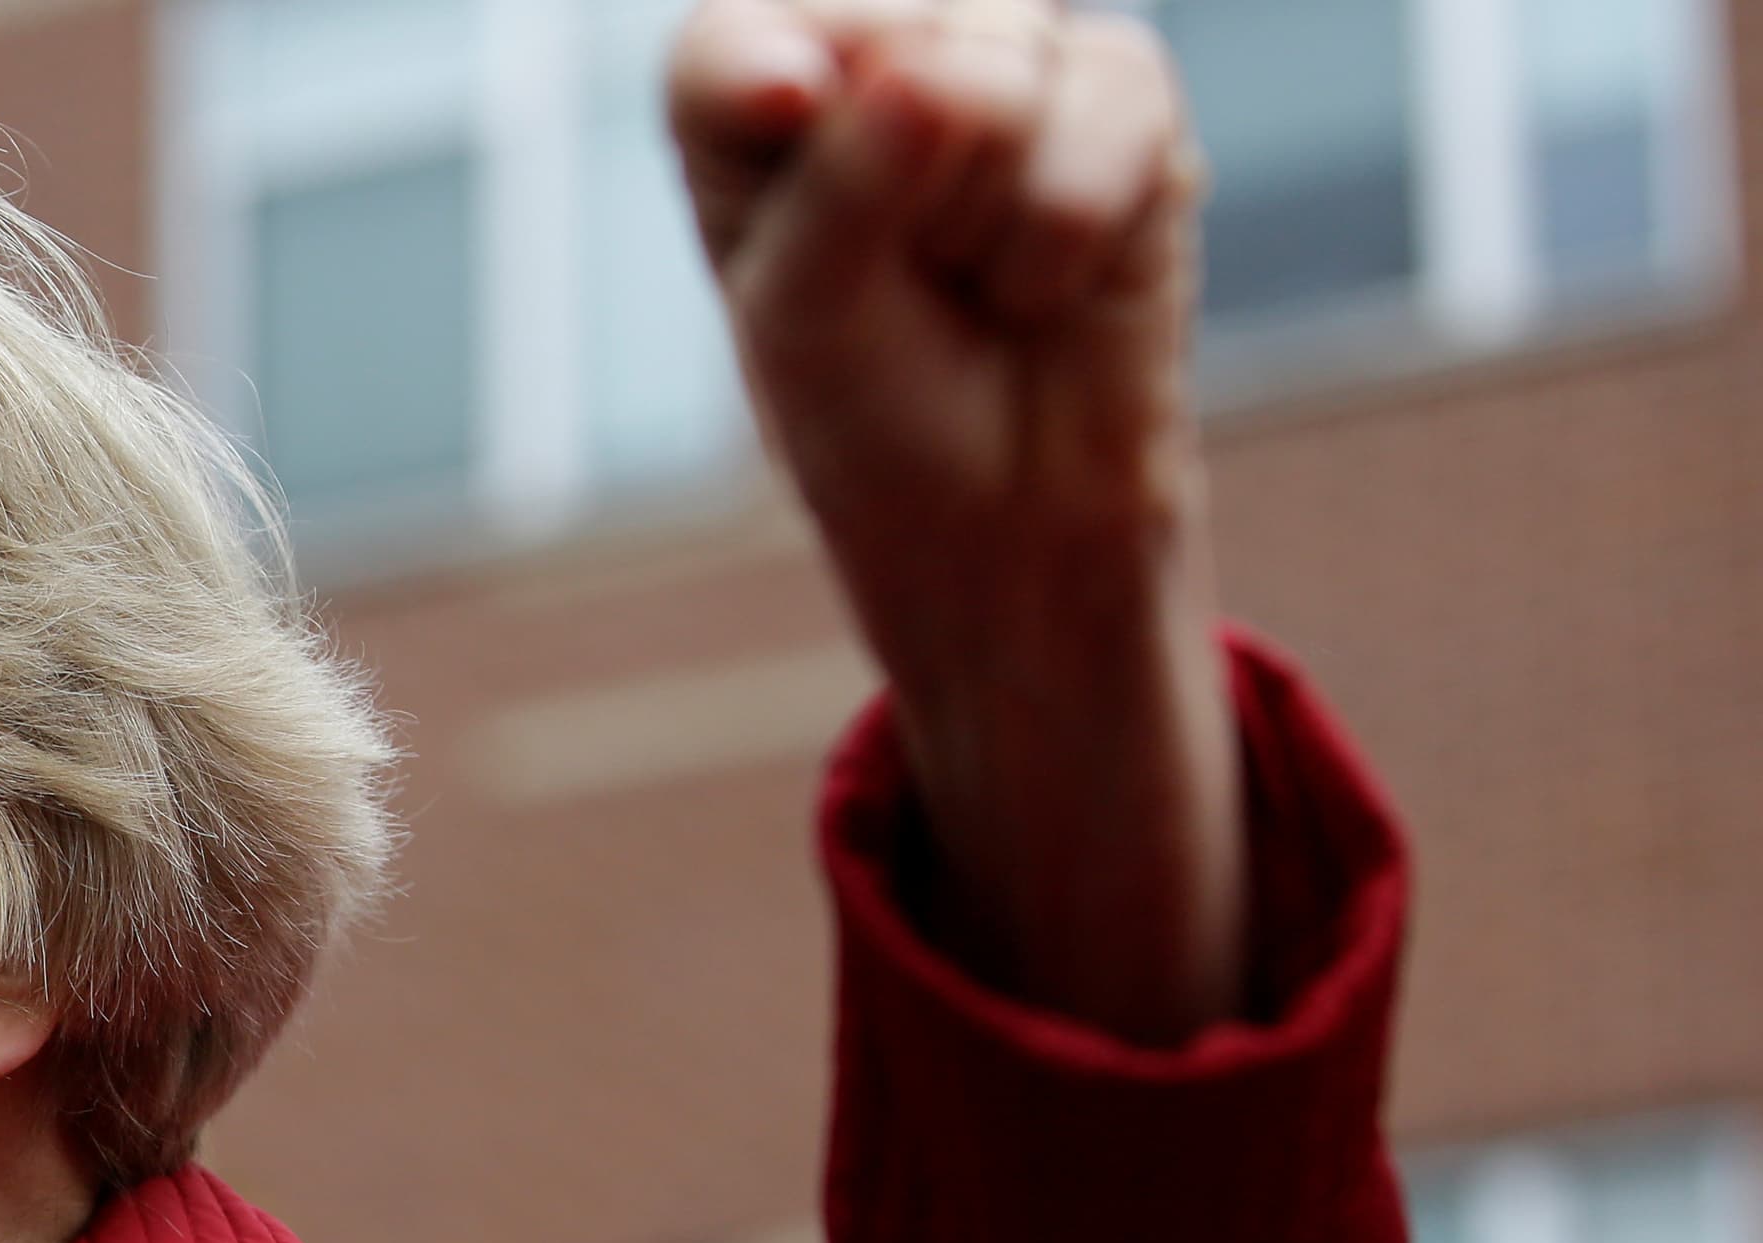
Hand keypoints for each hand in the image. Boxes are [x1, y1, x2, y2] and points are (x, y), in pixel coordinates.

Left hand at [671, 0, 1246, 1041]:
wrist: (1028, 566)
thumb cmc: (879, 459)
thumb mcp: (798, 332)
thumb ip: (833, 186)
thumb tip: (913, 68)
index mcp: (753, 135)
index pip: (732, 39)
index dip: (762, 71)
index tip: (785, 129)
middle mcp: (878, 85)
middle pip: (879, 12)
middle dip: (898, 152)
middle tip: (909, 281)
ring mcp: (1013, 92)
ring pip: (1008, 37)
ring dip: (999, 194)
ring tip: (998, 296)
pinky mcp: (1132, 122)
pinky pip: (1119, 87)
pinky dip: (1092, 200)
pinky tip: (1067, 278)